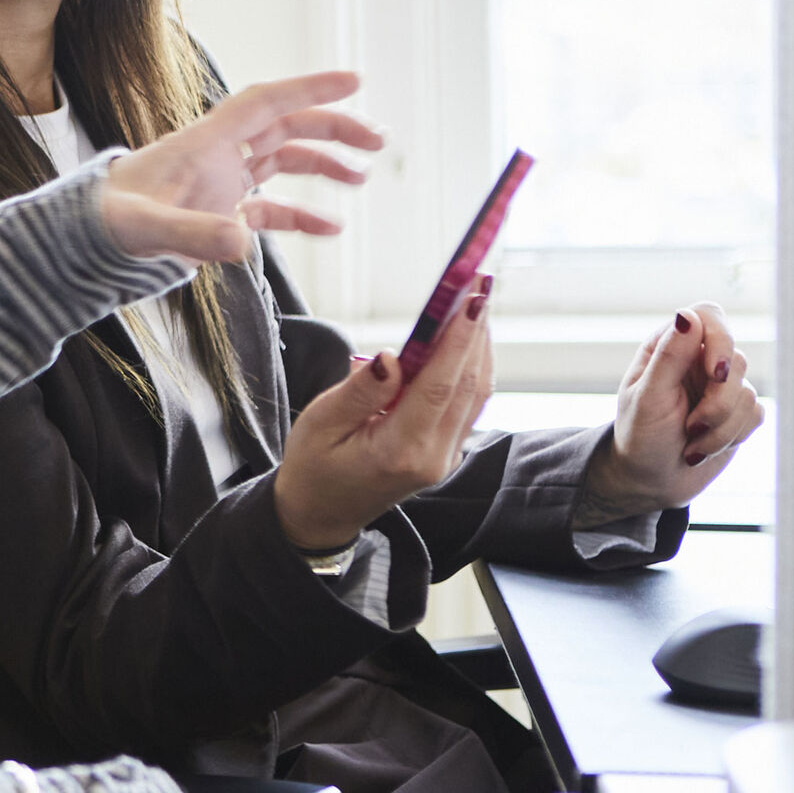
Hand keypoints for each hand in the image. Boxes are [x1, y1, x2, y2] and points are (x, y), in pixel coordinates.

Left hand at [100, 70, 382, 262]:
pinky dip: (302, 213)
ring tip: (362, 177)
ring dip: (323, 163)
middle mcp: (218, 155)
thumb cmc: (107, 222)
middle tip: (376, 140)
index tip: (354, 81)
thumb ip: (193, 232)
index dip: (309, 88)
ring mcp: (221, 182)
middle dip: (331, 126)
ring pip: (283, 160)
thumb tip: (244, 240)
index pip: (266, 102)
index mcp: (204, 143)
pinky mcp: (220, 212)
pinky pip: (271, 206)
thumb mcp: (145, 228)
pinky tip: (332, 226)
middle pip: (285, 126)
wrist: (84, 241)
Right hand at [272, 288, 495, 550]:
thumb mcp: (321, 423)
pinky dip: (471, 364)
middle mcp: (434, 457)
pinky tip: (466, 336)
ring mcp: (446, 457)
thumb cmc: (314, 466)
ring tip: (476, 298)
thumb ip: (359, 392)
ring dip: (479, 343)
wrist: (321, 513)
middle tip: (479, 281)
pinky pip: (469, 403)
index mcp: (401, 450)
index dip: (459, 338)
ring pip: (476, 392)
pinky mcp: (447, 451)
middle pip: (468, 384)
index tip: (472, 297)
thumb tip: (390, 356)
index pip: (439, 385)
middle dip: (476, 328)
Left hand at [580, 302, 764, 522]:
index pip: (709, 316)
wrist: (649, 481)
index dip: (721, 340)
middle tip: (690, 426)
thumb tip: (687, 314)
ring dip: (720, 427)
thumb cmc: (640, 435)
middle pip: (735, 360)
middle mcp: (697, 360)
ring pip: (749, 393)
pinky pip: (756, 416)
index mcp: (669, 345)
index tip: (713, 374)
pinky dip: (730, 437)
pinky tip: (703, 448)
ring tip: (690, 442)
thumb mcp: (648, 397)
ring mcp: (720, 386)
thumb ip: (669, 356)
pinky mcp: (738, 413)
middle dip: (718, 402)